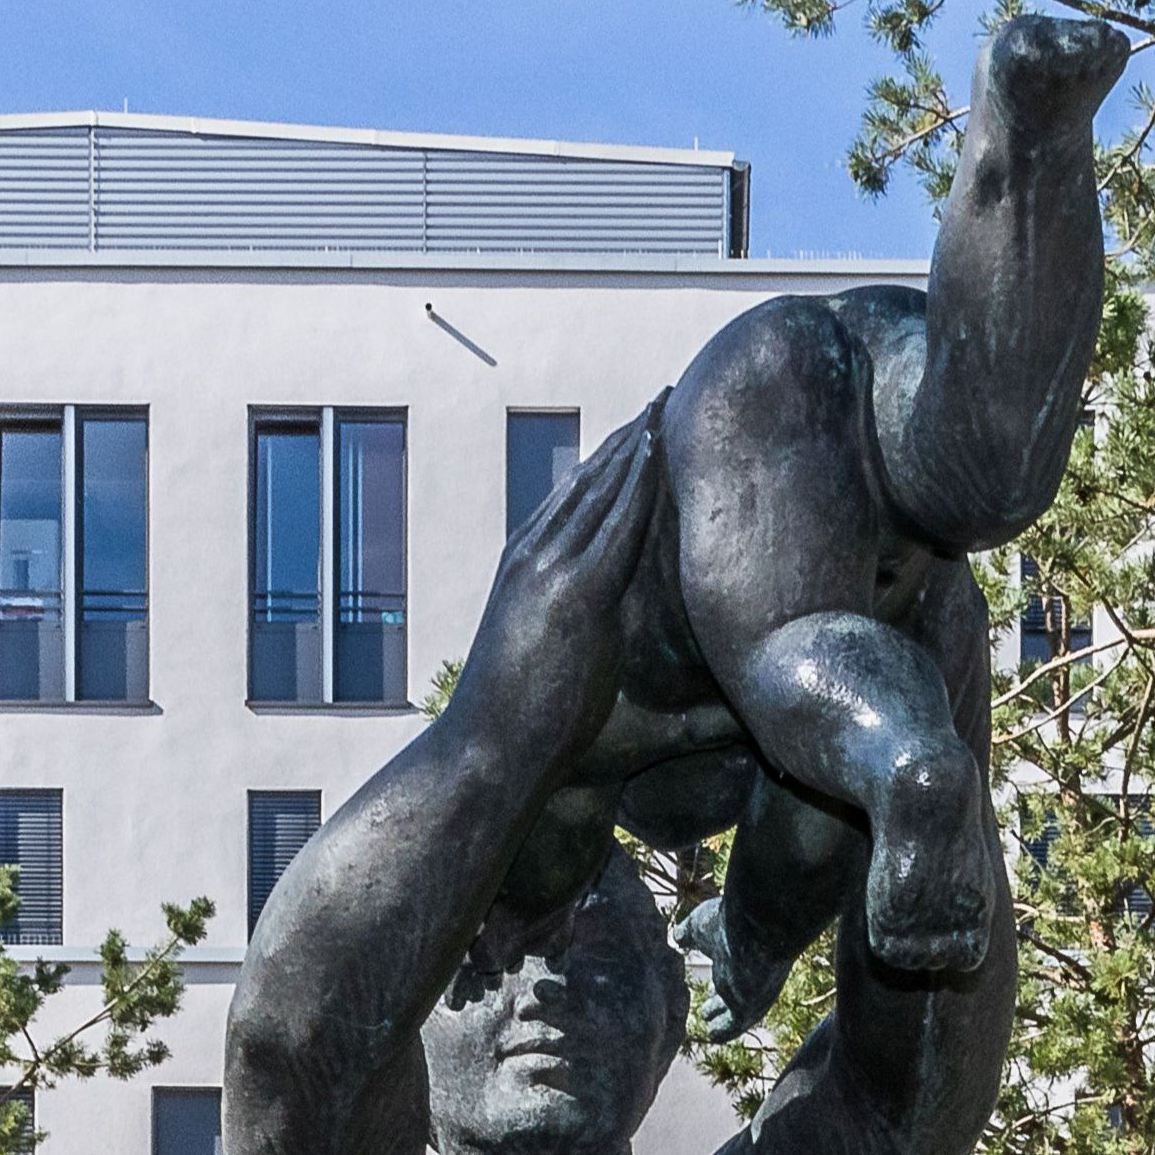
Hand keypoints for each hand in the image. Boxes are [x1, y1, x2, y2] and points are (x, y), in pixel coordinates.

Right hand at [445, 408, 656, 778]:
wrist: (486, 756)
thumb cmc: (525, 736)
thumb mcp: (562, 678)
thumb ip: (595, 654)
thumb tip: (629, 653)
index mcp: (527, 574)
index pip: (573, 505)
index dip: (608, 467)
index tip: (640, 434)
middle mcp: (533, 559)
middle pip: (586, 482)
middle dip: (625, 440)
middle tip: (662, 398)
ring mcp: (548, 571)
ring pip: (600, 488)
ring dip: (636, 443)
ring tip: (669, 402)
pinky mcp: (572, 591)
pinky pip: (614, 520)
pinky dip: (637, 479)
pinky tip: (661, 446)